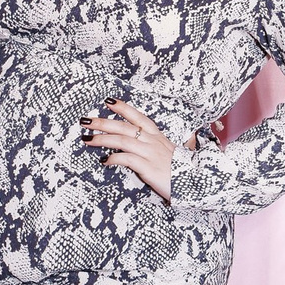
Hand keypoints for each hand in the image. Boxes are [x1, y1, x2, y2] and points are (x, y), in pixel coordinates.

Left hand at [80, 98, 199, 203]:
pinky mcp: (148, 168)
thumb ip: (156, 147)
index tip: (108, 102)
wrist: (198, 183)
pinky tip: (104, 160)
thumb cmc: (182, 171)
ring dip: (101, 138)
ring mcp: (150, 153)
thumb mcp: (170, 154)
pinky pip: (126, 159)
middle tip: (85, 121)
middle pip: (123, 126)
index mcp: (158, 136)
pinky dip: (113, 158)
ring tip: (87, 139)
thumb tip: (141, 145)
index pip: (138, 117)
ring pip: (121, 140)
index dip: (123, 108)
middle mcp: (153, 141)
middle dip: (102, 122)